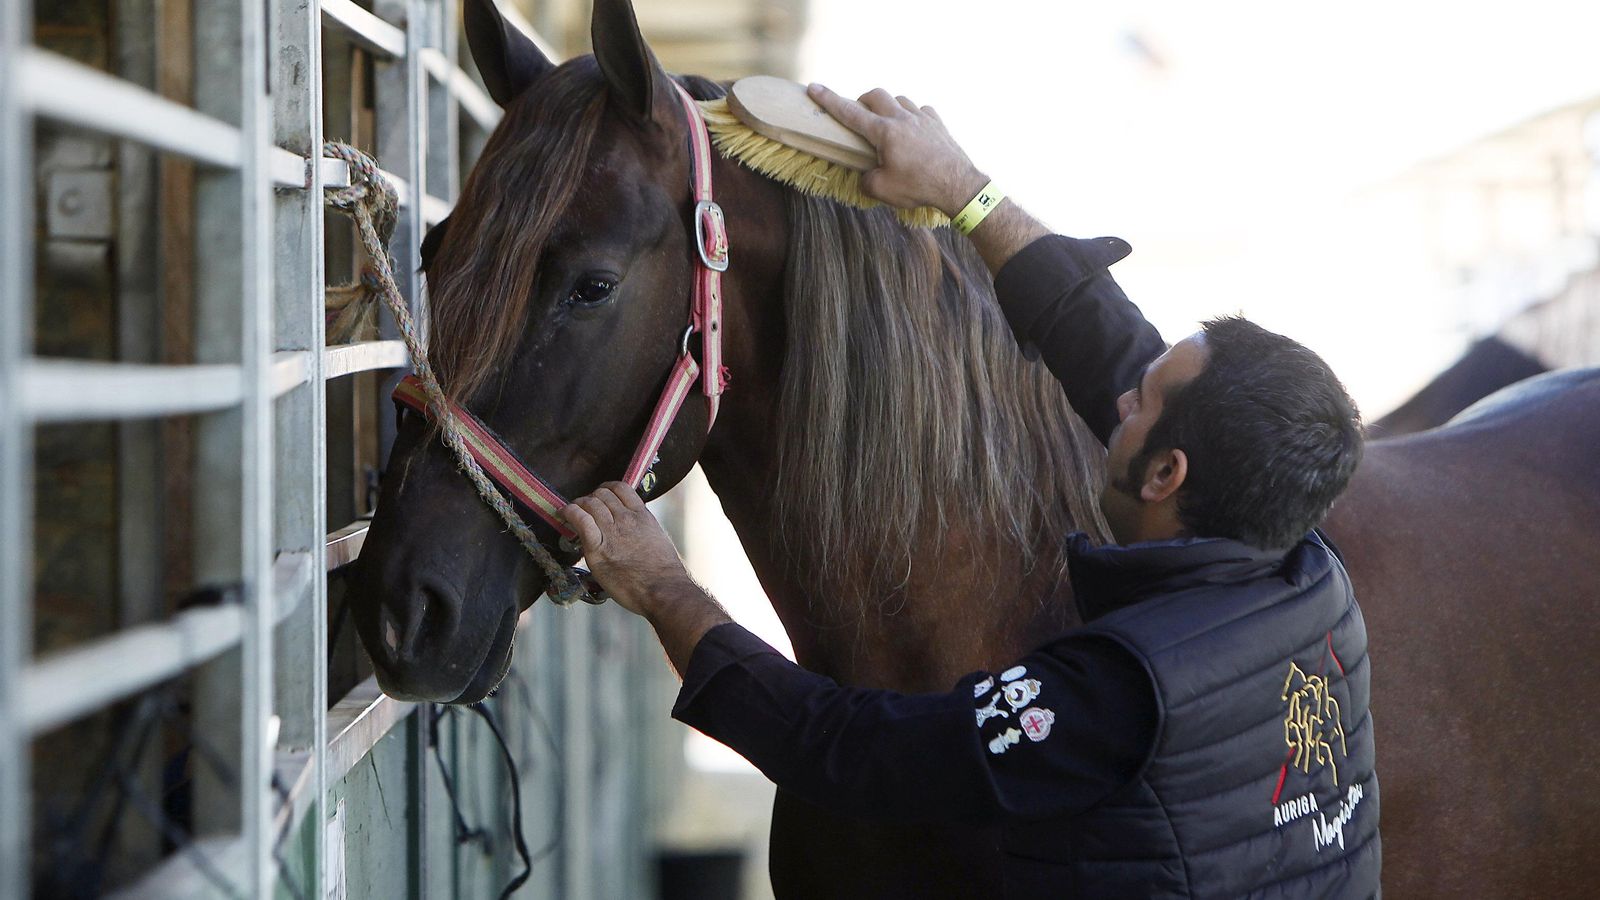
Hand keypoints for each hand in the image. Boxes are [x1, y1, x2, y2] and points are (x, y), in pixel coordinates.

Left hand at [561, 483, 692, 616]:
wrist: (661, 589)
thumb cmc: (663, 573)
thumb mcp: (657, 539)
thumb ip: (642, 529)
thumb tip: (631, 529)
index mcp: (642, 516)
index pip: (621, 488)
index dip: (607, 489)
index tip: (601, 496)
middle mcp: (626, 519)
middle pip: (602, 494)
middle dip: (591, 498)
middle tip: (585, 509)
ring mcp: (612, 532)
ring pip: (590, 503)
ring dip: (578, 505)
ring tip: (572, 512)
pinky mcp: (598, 548)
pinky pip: (581, 520)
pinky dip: (571, 513)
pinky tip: (565, 515)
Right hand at [807, 83, 988, 215]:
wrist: (958, 185)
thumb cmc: (920, 187)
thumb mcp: (883, 190)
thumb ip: (867, 180)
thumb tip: (866, 176)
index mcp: (884, 132)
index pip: (850, 113)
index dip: (829, 100)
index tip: (814, 87)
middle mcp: (902, 118)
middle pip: (876, 95)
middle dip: (862, 100)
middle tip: (859, 113)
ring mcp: (922, 118)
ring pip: (899, 99)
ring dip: (888, 106)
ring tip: (886, 123)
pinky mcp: (937, 123)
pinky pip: (921, 110)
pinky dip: (911, 115)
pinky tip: (912, 128)